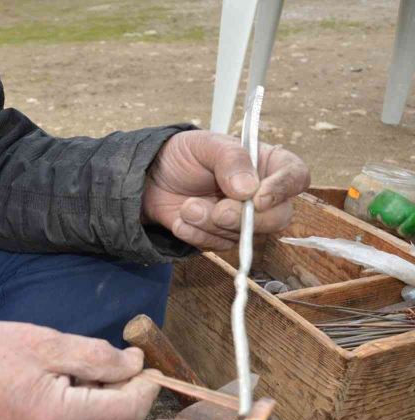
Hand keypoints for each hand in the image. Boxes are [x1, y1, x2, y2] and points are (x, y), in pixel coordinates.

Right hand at [0, 322, 159, 419]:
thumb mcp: (47, 343)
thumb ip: (99, 357)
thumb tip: (137, 365)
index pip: (127, 411)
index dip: (143, 385)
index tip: (142, 360)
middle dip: (119, 391)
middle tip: (103, 358)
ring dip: (98, 402)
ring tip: (68, 373)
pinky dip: (79, 414)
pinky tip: (56, 392)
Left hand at [142, 130, 310, 250]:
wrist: (151, 180)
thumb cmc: (183, 155)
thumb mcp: (204, 145)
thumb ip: (230, 159)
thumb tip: (249, 189)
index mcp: (267, 164)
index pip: (296, 177)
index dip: (283, 189)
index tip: (259, 198)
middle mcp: (262, 194)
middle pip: (278, 217)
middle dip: (245, 218)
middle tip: (218, 211)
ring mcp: (243, 220)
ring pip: (245, 236)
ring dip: (211, 225)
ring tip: (187, 207)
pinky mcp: (222, 238)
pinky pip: (219, 246)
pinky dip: (197, 236)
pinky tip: (181, 221)